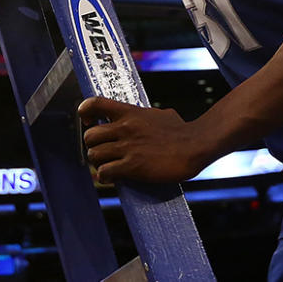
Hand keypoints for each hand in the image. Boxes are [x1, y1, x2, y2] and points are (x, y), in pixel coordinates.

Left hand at [78, 96, 209, 183]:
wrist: (196, 145)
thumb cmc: (182, 131)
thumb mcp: (160, 114)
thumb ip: (146, 116)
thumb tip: (147, 118)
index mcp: (130, 112)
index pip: (95, 104)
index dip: (86, 113)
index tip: (89, 122)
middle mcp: (125, 128)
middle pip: (90, 136)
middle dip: (93, 146)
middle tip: (103, 152)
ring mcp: (128, 147)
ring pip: (94, 155)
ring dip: (99, 163)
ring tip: (108, 166)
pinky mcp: (133, 166)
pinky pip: (105, 172)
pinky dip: (104, 177)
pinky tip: (112, 178)